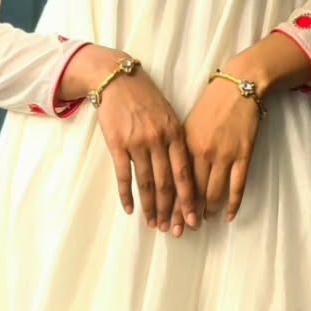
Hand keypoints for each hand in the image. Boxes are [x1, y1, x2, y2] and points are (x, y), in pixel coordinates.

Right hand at [91, 63, 200, 235]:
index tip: (193, 219)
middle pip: (167, 184)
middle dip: (171, 211)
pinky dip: (127, 195)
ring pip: (147, 183)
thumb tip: (185, 173)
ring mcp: (138, 143)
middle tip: (173, 231)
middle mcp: (159, 140)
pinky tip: (131, 209)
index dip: (190, 200)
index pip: (185, 174)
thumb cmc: (147, 99)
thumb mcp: (169, 116)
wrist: (118, 79)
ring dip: (151, 208)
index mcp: (177, 134)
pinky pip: (124, 175)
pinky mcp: (117, 144)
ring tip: (153, 224)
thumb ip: (177, 142)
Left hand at [175, 75, 265, 229]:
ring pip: (213, 193)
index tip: (162, 221)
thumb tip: (170, 174)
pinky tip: (228, 216)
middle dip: (183, 214)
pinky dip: (233, 203)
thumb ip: (179, 149)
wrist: (239, 86)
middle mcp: (202, 152)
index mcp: (184, 144)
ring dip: (206, 211)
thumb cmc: (210, 103)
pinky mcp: (243, 154)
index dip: (168, 204)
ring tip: (202, 222)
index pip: (173, 182)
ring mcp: (224, 155)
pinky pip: (238, 185)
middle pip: (190, 192)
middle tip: (179, 231)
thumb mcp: (187, 124)